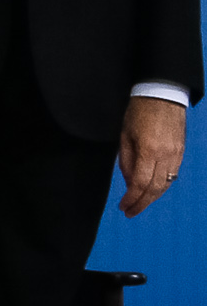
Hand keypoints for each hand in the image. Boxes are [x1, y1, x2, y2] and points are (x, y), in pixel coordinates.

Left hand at [118, 95, 184, 218]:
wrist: (163, 94)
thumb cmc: (139, 111)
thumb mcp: (125, 135)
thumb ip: (127, 161)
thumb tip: (129, 182)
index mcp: (149, 150)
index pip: (141, 184)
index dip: (132, 199)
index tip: (123, 207)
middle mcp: (166, 155)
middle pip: (156, 188)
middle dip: (142, 203)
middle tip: (130, 212)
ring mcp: (177, 153)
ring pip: (167, 183)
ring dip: (153, 197)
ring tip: (139, 204)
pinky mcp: (181, 150)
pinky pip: (173, 174)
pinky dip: (162, 185)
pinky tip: (152, 190)